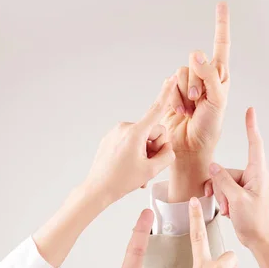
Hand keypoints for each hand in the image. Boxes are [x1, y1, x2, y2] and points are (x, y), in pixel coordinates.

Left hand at [85, 75, 177, 206]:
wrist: (97, 189)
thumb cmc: (122, 181)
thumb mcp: (152, 170)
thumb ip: (167, 155)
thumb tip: (168, 148)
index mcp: (135, 132)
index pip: (156, 110)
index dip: (166, 93)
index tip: (172, 78)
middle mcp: (125, 127)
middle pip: (153, 131)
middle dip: (155, 148)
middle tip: (148, 167)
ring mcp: (116, 132)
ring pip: (142, 138)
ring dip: (145, 154)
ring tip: (137, 172)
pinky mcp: (111, 138)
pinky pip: (131, 142)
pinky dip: (135, 154)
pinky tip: (129, 169)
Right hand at [163, 3, 230, 200]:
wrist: (190, 148)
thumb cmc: (209, 128)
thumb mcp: (216, 101)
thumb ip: (208, 76)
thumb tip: (197, 53)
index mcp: (221, 77)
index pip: (221, 46)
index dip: (220, 25)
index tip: (221, 4)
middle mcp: (204, 77)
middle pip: (196, 60)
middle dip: (196, 81)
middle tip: (199, 101)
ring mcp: (188, 85)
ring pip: (182, 72)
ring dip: (185, 93)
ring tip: (190, 110)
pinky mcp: (172, 92)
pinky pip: (170, 83)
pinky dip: (175, 98)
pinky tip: (180, 112)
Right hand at [205, 107, 268, 267]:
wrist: (260, 241)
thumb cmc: (255, 222)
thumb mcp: (236, 200)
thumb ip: (223, 181)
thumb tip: (214, 167)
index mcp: (258, 174)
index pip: (254, 144)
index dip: (251, 127)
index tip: (250, 111)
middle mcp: (253, 177)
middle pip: (228, 171)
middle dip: (221, 187)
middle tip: (226, 204)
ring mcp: (247, 186)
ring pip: (224, 182)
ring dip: (222, 196)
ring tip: (228, 210)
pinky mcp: (241, 195)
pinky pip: (225, 190)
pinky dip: (223, 200)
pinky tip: (228, 211)